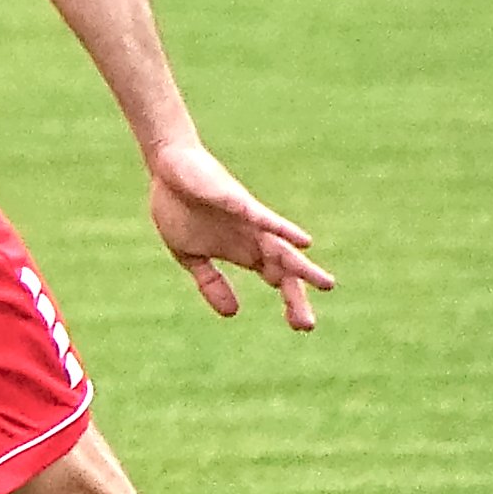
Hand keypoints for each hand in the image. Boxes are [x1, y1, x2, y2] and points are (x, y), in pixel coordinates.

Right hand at [144, 141, 332, 329]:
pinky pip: (264, 218)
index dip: (291, 301)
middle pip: (284, 271)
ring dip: (301, 267)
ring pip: (281, 248)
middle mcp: (255, 238)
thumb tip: (233, 314)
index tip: (302, 326)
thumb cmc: (179, 206)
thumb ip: (211, 282)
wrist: (167, 167)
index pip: (277, 279)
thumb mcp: (189, 254)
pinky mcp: (238, 202)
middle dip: (295, 297)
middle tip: (305, 326)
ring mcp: (250, 220)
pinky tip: (302, 241)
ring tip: (325, 285)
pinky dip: (283, 230)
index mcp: (245, 251)